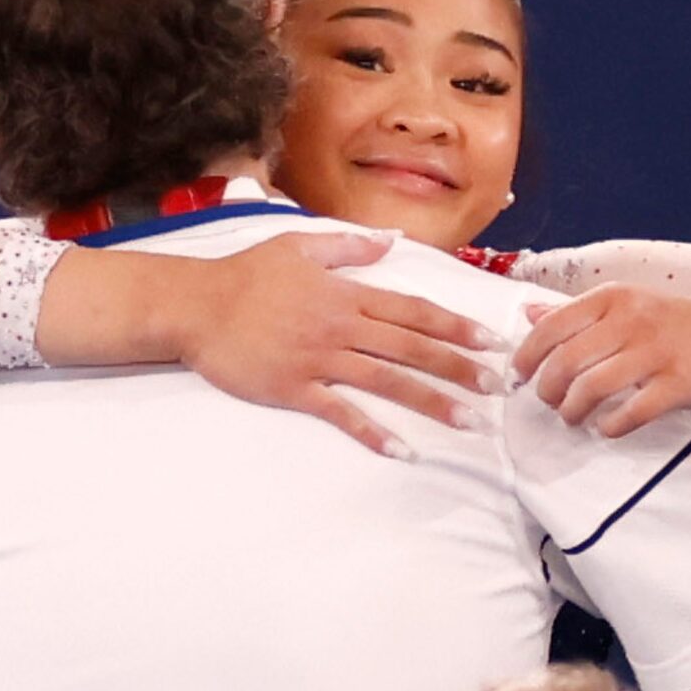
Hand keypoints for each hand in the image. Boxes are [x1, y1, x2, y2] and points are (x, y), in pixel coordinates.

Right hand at [174, 232, 504, 456]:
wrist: (193, 305)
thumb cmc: (245, 274)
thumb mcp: (299, 245)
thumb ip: (349, 244)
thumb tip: (392, 239)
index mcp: (347, 294)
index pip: (415, 311)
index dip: (456, 327)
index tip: (491, 342)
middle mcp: (342, 326)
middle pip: (412, 348)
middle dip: (460, 367)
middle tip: (498, 387)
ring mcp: (319, 359)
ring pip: (388, 381)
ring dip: (432, 401)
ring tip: (470, 421)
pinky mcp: (295, 388)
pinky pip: (342, 413)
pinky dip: (374, 432)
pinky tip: (404, 450)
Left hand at [513, 287, 690, 435]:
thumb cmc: (674, 323)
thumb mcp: (625, 304)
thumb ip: (576, 311)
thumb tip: (528, 314)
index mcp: (612, 298)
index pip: (551, 325)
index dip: (527, 355)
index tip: (520, 376)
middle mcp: (631, 320)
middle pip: (567, 360)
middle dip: (548, 389)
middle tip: (549, 402)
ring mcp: (657, 352)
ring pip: (594, 387)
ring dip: (574, 410)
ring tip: (573, 418)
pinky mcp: (680, 383)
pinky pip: (634, 411)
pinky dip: (612, 425)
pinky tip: (607, 428)